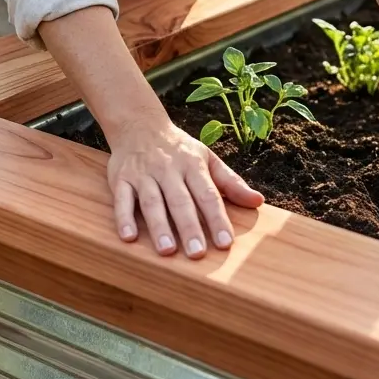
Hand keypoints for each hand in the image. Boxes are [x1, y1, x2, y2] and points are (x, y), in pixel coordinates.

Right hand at [105, 114, 263, 258]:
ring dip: (159, 226)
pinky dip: (124, 217)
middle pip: (180, 200)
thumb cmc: (179, 149)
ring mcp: (143, 174)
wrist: (139, 125)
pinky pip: (121, 199)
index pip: (208, 194)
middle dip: (189, 227)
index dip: (217, 218)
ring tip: (167, 250)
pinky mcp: (121, 178)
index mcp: (193, 165)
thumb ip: (231, 182)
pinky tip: (128, 237)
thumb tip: (258, 202)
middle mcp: (168, 169)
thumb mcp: (207, 159)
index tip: (226, 243)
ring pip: (152, 202)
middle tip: (197, 253)